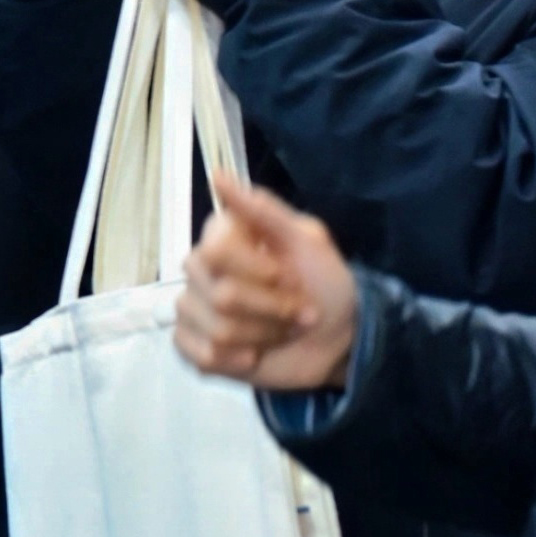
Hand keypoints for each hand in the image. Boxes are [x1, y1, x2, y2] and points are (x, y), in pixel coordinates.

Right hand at [176, 179, 358, 389]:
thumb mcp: (307, 240)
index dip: (257, 271)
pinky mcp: (197, 348)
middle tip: (298, 310)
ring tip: (284, 332)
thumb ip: (263, 209)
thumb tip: (217, 175)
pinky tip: (255, 355)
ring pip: (216, 331)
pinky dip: (235, 361)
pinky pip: (200, 356)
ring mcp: (195, 310)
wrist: (340, 337)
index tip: (289, 277)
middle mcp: (201, 272)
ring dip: (264, 336)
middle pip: (220, 297)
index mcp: (222, 239)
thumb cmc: (325, 283)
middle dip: (272, 310)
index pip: (215, 252)